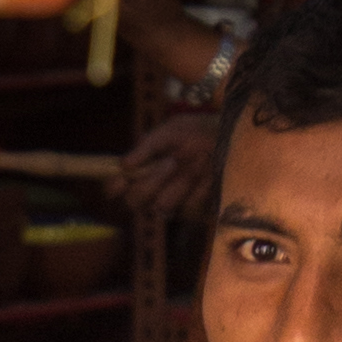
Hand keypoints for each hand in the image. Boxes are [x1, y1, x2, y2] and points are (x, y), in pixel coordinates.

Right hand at [117, 107, 222, 226]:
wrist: (229, 138)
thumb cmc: (194, 131)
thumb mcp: (170, 131)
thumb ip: (147, 146)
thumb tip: (124, 164)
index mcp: (139, 170)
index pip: (114, 187)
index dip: (113, 187)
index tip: (121, 179)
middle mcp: (150, 189)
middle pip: (134, 201)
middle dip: (151, 182)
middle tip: (171, 162)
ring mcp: (170, 201)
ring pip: (161, 206)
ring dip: (179, 184)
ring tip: (198, 161)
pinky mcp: (191, 210)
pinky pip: (188, 207)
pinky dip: (200, 188)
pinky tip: (209, 173)